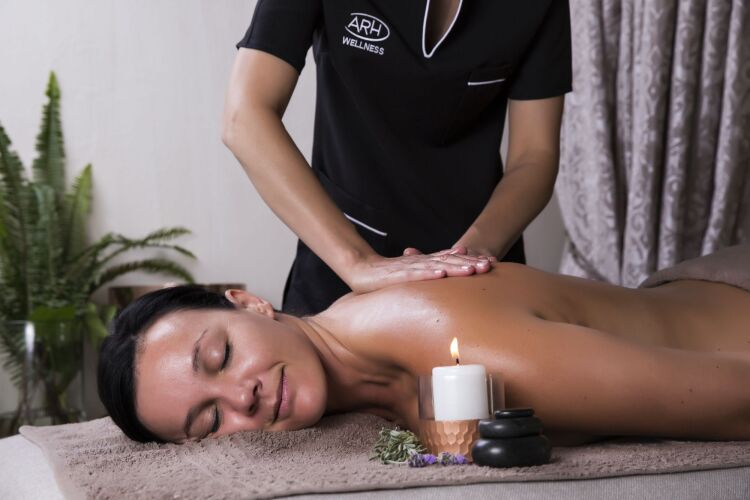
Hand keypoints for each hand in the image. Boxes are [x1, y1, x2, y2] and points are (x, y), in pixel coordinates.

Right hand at [344, 248, 491, 293]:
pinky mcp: (398, 274)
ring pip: (436, 265)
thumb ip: (427, 279)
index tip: (489, 264)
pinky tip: (441, 273)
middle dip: (470, 263)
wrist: (361, 268)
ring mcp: (410, 267)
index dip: (470, 261)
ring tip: (473, 269)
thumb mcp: (411, 277)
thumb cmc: (385, 277)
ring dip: (455, 267)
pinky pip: (415, 273)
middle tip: (489, 266)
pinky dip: (428, 272)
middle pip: (449, 262)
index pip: (451, 260)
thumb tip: (445, 288)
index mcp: (425, 264)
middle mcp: (421, 263)